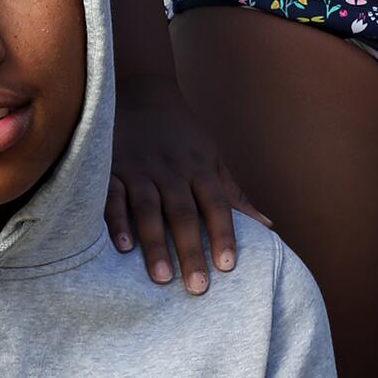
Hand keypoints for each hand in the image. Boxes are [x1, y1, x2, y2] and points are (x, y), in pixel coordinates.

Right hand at [109, 79, 266, 292]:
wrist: (139, 90)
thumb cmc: (182, 133)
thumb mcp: (212, 157)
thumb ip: (234, 194)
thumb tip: (268, 227)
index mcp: (199, 168)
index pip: (216, 204)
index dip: (223, 234)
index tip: (228, 266)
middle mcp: (171, 170)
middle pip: (183, 213)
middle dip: (190, 250)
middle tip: (198, 288)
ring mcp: (139, 169)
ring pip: (148, 209)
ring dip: (154, 244)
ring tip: (161, 279)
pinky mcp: (110, 168)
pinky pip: (112, 197)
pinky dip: (116, 222)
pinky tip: (122, 249)